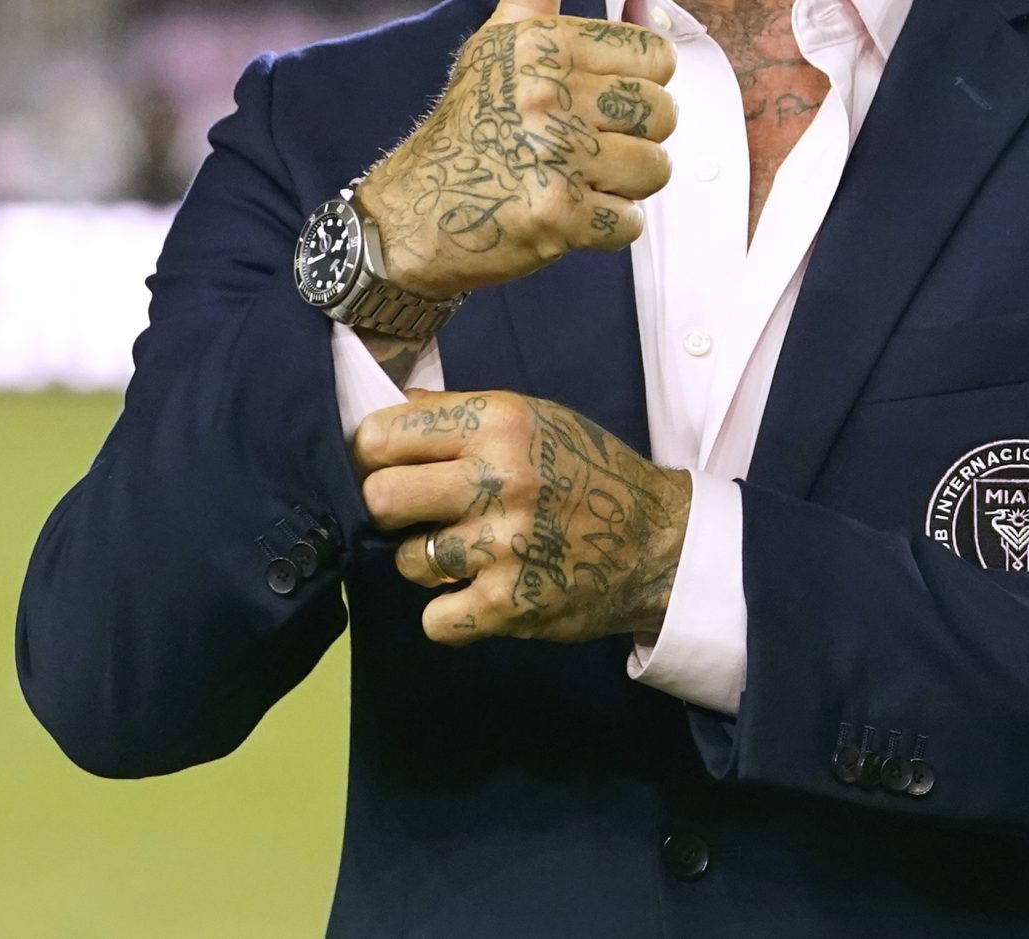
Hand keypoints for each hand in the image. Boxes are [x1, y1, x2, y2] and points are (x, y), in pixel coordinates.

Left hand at [353, 388, 691, 646]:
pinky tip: (477, 595)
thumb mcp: (534, 418)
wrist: (658, 542)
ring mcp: (504, 545)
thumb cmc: (588, 471)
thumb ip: (461, 414)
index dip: (370, 455)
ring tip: (464, 555)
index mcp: (498, 422)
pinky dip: (450, 613)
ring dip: (427, 564)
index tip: (382, 467)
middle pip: (379, 498)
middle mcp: (499, 478)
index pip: (381, 435)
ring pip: (407, 562)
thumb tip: (389, 409)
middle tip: (414, 515)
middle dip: (387, 510)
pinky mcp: (510, 605)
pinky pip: (435, 620)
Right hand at [355, 0, 677, 298]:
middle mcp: (545, 91)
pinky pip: (631, 222)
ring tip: (572, 179)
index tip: (592, 99)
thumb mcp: (501, 34)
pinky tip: (562, 214)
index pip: (657, 56)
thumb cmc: (471, 122)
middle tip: (579, 147)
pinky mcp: (557, 213)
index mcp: (542, 42)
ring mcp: (551, 153)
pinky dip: (604, 229)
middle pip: (663, 114)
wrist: (412, 216)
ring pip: (654, 170)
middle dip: (631, 138)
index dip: (635, 85)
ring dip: (621, 186)